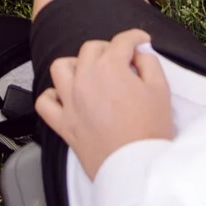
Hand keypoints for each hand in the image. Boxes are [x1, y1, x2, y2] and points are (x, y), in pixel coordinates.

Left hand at [34, 30, 174, 179]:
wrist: (137, 168)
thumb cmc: (149, 131)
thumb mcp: (160, 89)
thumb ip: (149, 63)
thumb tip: (139, 54)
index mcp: (110, 67)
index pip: (122, 41)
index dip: (135, 38)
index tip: (141, 42)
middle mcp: (85, 79)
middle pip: (91, 48)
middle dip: (108, 49)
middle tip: (122, 61)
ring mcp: (70, 100)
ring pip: (61, 67)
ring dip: (76, 65)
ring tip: (90, 73)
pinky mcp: (63, 123)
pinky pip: (45, 102)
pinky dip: (52, 95)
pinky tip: (66, 96)